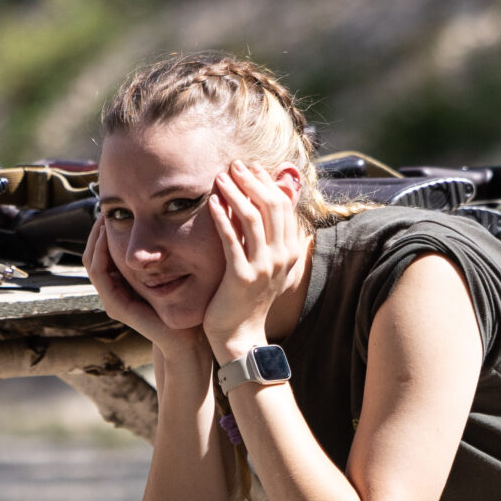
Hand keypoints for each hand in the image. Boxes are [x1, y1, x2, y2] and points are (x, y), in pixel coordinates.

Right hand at [84, 214, 205, 364]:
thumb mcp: (176, 268)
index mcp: (125, 282)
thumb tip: (169, 215)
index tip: (116, 207)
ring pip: (92, 260)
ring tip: (104, 217)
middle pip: (94, 253)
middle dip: (97, 229)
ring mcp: (112, 299)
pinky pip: (100, 273)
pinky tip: (108, 234)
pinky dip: (101, 252)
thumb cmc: (189, 303)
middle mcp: (115, 290)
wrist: (189, 337)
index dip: (106, 229)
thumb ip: (167, 249)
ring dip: (95, 237)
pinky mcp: (116, 305)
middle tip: (104, 206)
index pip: (105, 250)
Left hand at [203, 160, 307, 360]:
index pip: (283, 205)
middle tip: (234, 165)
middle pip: (273, 205)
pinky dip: (222, 218)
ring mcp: (264, 267)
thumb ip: (264, 236)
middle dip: (252, 181)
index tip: (249, 167)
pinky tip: (211, 203)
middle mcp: (282, 256)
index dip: (267, 182)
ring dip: (236, 193)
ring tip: (220, 177)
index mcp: (289, 251)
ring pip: (254, 218)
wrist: (240, 335)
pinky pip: (232, 240)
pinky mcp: (242, 277)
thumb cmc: (245, 299)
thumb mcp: (263, 264)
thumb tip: (258, 203)